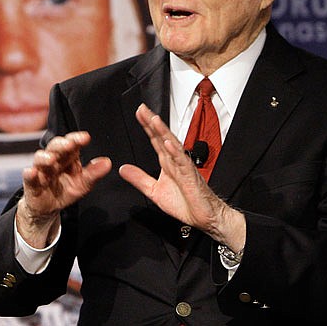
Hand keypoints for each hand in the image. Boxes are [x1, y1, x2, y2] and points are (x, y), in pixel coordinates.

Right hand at [17, 131, 111, 247]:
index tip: (85, 138)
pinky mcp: (31, 183)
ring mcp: (41, 170)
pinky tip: (32, 172)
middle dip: (61, 144)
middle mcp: (54, 159)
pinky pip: (29, 177)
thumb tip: (107, 162)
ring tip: (51, 159)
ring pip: (40, 159)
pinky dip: (29, 174)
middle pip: (55, 147)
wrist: (49, 207)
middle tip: (69, 144)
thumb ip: (94, 173)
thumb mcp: (83, 184)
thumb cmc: (66, 190)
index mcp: (68, 157)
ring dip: (45, 157)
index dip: (76, 139)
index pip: (72, 143)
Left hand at [119, 104, 244, 250]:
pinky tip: (168, 144)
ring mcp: (183, 167)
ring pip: (172, 145)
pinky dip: (175, 152)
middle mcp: (175, 161)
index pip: (155, 140)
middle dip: (152, 123)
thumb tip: (123, 169)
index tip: (139, 113)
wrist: (204, 217)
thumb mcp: (154, 191)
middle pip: (162, 137)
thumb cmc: (185, 203)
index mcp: (167, 163)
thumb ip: (139, 179)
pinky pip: (182, 162)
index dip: (147, 126)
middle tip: (143, 109)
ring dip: (163, 132)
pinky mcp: (190, 176)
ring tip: (154, 120)